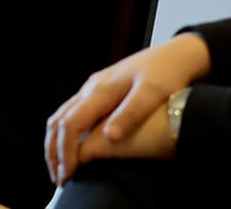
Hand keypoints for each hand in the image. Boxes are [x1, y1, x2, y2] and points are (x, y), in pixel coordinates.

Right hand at [45, 33, 211, 184]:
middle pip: (59, 121)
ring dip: (56, 141)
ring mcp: (94, 87)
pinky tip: (73, 143)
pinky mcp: (101, 89)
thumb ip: (130, 113)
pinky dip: (65, 131)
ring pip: (62, 115)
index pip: (70, 125)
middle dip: (53, 150)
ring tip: (60, 164)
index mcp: (101, 90)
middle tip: (57, 176)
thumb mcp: (153, 92)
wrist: (177, 54)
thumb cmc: (167, 72)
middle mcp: (91, 88)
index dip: (65, 151)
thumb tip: (109, 137)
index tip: (67, 174)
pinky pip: (72, 112)